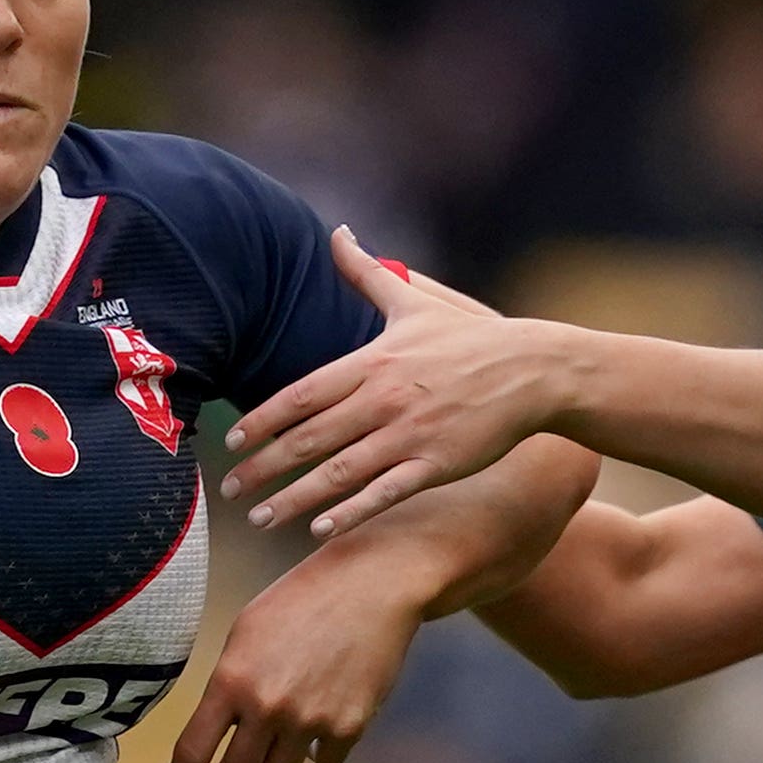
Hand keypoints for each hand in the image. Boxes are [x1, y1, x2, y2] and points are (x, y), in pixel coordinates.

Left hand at [159, 546, 443, 762]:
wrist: (373, 586)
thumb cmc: (305, 598)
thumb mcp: (247, 631)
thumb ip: (230, 681)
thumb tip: (224, 726)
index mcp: (232, 680)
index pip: (194, 750)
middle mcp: (267, 707)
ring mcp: (310, 720)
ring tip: (274, 749)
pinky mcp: (348, 726)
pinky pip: (324, 759)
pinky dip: (319, 748)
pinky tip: (323, 721)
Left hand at [224, 232, 564, 537]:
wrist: (533, 370)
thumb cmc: (468, 338)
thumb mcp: (414, 302)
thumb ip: (367, 272)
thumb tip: (338, 232)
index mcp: (373, 362)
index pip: (303, 394)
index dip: (264, 419)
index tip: (233, 442)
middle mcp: (384, 399)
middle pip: (309, 438)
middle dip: (264, 466)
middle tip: (229, 489)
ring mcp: (409, 434)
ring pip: (339, 472)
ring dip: (294, 498)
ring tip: (260, 517)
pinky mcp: (436, 463)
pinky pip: (385, 493)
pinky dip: (351, 512)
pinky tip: (320, 531)